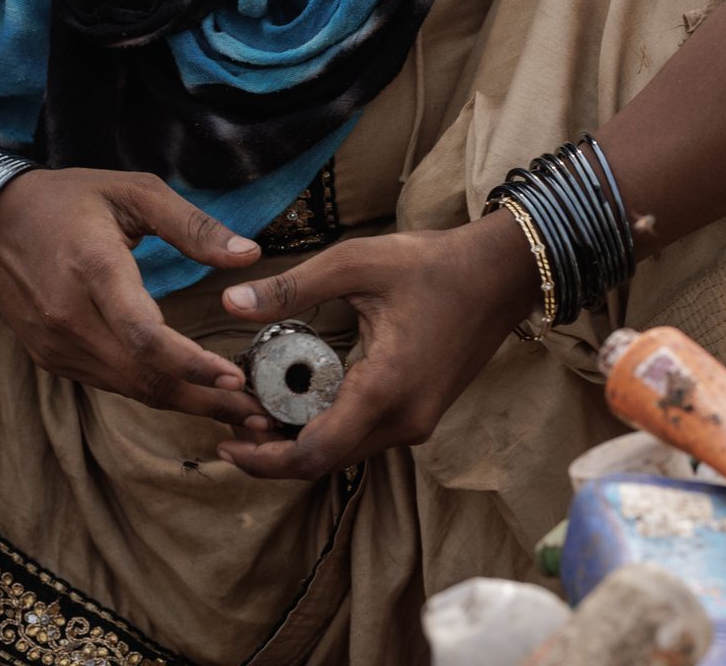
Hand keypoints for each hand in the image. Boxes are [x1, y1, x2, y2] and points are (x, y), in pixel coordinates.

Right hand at [0, 169, 271, 431]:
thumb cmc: (68, 200)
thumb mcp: (133, 191)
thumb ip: (193, 225)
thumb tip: (249, 255)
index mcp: (93, 269)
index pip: (144, 336)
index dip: (192, 365)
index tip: (235, 379)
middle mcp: (70, 316)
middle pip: (144, 376)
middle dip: (204, 399)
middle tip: (259, 410)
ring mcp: (56, 343)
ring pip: (129, 388)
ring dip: (184, 403)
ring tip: (236, 409)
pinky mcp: (51, 357)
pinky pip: (110, 383)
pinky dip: (151, 391)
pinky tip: (187, 392)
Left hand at [215, 216, 536, 479]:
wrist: (500, 274)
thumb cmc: (431, 264)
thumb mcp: (355, 264)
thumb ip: (291, 288)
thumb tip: (230, 302)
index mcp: (386, 389)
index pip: (316, 453)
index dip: (265, 459)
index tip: (225, 443)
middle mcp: (404, 419)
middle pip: (326, 461)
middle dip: (273, 453)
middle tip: (229, 427)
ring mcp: (417, 422)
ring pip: (345, 452)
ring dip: (299, 443)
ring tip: (254, 414)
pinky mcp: (420, 413)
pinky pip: (364, 436)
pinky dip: (326, 430)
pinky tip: (297, 405)